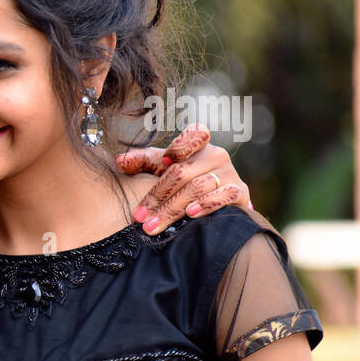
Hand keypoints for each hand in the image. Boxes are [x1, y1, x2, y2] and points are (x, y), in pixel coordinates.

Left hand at [115, 124, 252, 235]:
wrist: (212, 203)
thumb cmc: (181, 180)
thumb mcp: (160, 168)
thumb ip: (142, 161)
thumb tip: (119, 161)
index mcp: (198, 144)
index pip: (196, 134)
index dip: (182, 146)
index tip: (164, 163)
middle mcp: (216, 155)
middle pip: (183, 172)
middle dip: (158, 196)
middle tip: (139, 217)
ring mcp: (230, 174)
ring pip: (198, 188)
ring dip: (172, 209)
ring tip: (152, 226)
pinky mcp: (239, 193)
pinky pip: (224, 196)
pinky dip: (207, 205)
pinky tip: (190, 214)